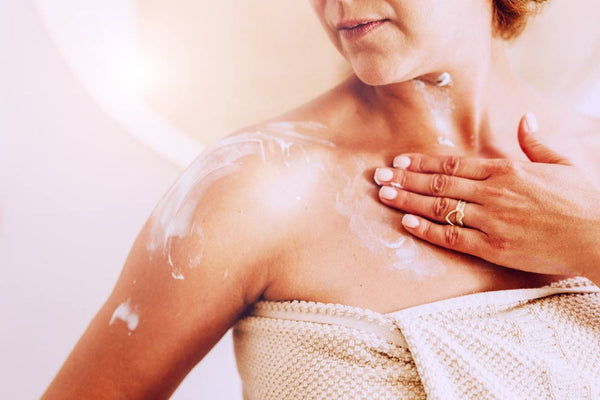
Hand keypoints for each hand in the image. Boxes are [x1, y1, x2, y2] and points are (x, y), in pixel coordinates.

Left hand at [373, 113, 599, 278]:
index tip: (400, 160)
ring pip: (439, 207)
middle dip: (405, 178)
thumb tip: (525, 119)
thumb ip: (537, 142)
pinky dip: (427, 230)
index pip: (453, 163)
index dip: (422, 161)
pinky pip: (453, 238)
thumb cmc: (585, 200)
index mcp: (507, 170)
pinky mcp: (493, 247)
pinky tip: (407, 222)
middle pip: (439, 183)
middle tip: (378, 176)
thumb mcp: (564, 162)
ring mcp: (491, 220)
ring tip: (384, 194)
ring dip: (408, 200)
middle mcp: (493, 193)